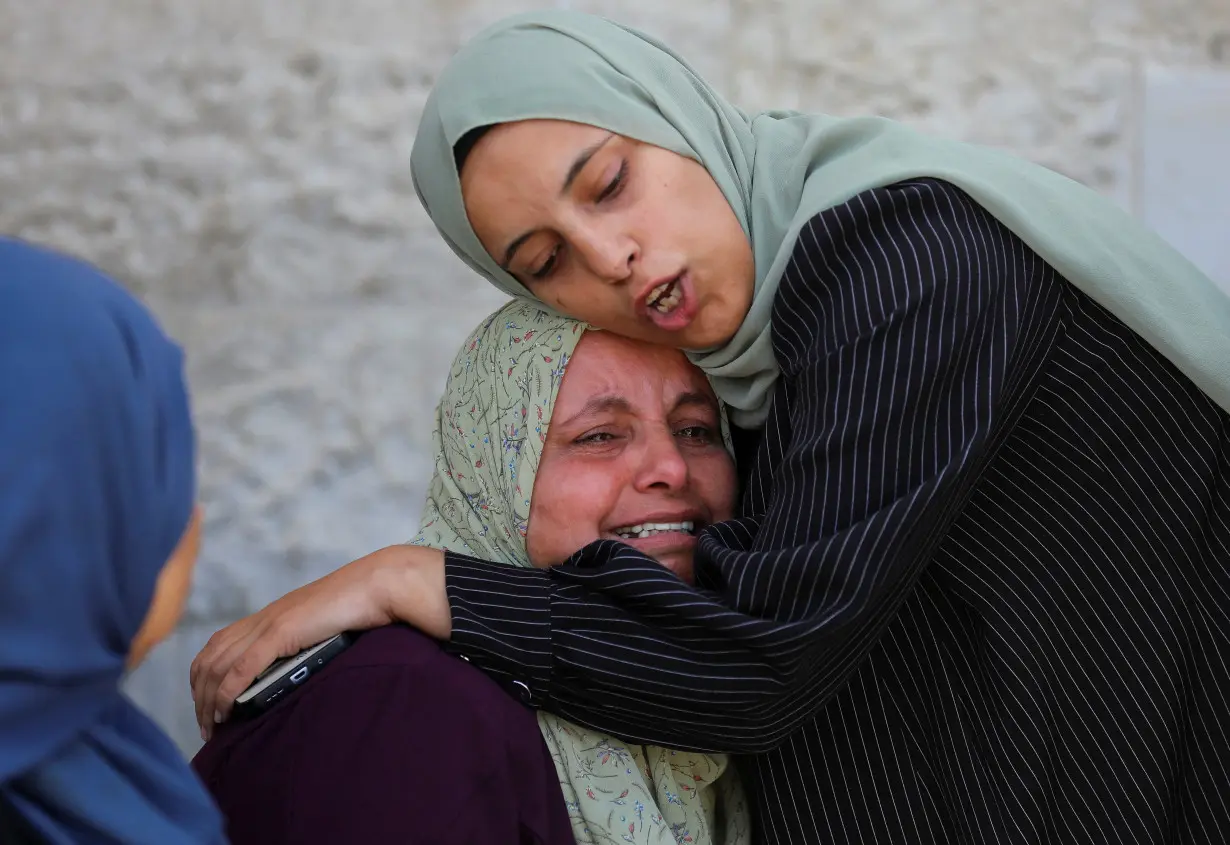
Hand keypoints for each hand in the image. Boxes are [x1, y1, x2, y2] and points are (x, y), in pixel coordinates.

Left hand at [189, 544, 448, 740]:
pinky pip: (242, 668)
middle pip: (208, 660)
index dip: (203, 678)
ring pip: (218, 667)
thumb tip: (295, 675)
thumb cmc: (357, 607)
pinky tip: (225, 712)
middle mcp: (260, 620)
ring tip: (213, 728)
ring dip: (208, 702)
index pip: (216, 647)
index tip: (208, 706)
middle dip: (199, 697)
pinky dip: (227, 693)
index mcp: (267, 617)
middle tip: (205, 728)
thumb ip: (301, 646)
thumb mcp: (319, 629)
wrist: (374, 585)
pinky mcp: (280, 633)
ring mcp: (268, 625)